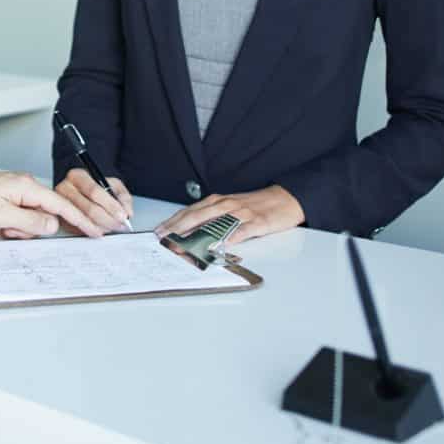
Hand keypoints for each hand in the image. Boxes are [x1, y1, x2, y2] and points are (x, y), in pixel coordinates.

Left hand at [0, 168, 100, 239]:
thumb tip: (53, 226)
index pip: (62, 206)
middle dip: (25, 230)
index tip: (96, 231)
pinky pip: (15, 219)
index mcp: (28, 187)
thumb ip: (32, 222)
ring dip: (11, 230)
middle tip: (4, 229)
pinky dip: (4, 226)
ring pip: (28, 222)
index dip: (81, 220)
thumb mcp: (2, 216)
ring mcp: (16, 193)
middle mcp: (25, 187)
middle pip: (43, 218)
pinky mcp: (8, 199)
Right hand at [54, 168, 135, 232]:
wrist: (80, 192)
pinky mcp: (59, 218)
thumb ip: (122, 196)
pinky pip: (77, 229)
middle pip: (89, 208)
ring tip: (112, 227)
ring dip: (102, 227)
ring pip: (84, 221)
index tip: (122, 215)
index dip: (111, 205)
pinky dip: (91, 232)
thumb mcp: (112, 185)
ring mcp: (60, 205)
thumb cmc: (96, 188)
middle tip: (120, 225)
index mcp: (77, 176)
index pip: (94, 191)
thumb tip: (127, 211)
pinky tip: (100, 230)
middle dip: (108, 220)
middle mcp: (65, 188)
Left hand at [155, 184, 303, 245]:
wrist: (285, 199)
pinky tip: (224, 244)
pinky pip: (244, 230)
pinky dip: (233, 236)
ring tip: (185, 244)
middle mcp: (227, 205)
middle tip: (165, 240)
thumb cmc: (254, 206)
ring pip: (217, 222)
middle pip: (198, 216)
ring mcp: (242, 213)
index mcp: (217, 201)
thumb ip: (211, 220)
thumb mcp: (229, 209)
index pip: (190, 211)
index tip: (158, 232)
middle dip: (179, 228)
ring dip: (199, 234)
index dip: (173, 222)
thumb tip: (189, 234)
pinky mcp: (259, 222)